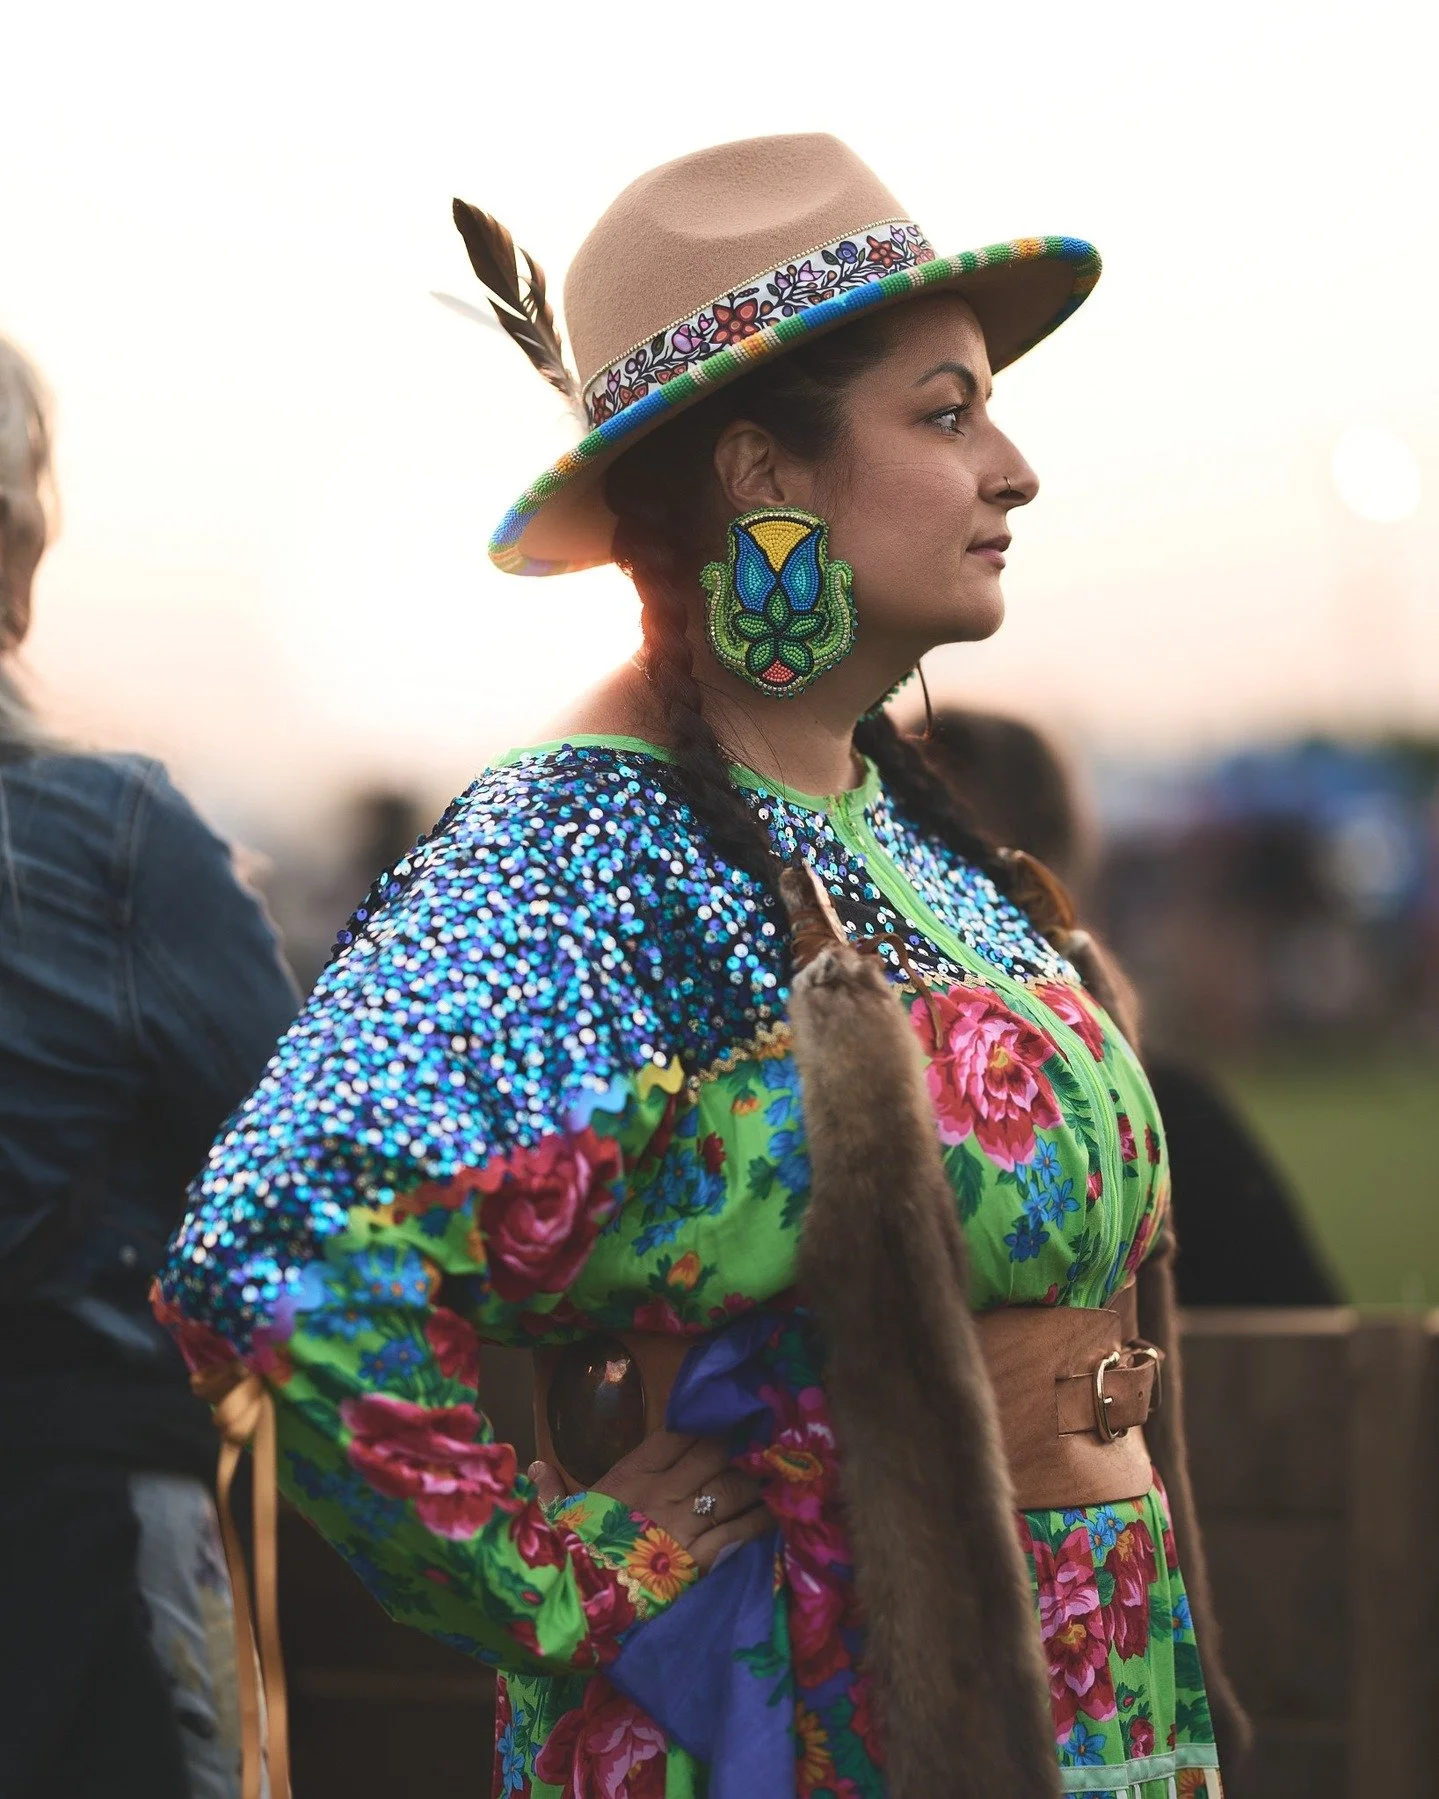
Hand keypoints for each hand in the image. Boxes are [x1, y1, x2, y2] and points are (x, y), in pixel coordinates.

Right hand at [528, 1429, 767, 1572]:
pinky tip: (770, 1515)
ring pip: (733, 1488)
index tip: (719, 1420)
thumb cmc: (567, 1559)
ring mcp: (684, 1525)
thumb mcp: (555, 1518)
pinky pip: (739, 1531)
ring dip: (752, 1483)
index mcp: (630, 1476)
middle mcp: (662, 1493)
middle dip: (735, 1448)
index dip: (702, 1424)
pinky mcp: (700, 1561)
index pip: (676, 1435)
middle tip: (752, 1447)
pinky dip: (758, 1521)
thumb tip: (535, 1465)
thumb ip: (549, 1490)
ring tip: (766, 1480)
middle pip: (714, 1454)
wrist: (575, 1610)